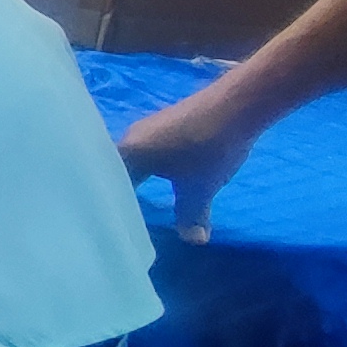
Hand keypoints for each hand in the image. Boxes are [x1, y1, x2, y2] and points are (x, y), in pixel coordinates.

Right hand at [113, 92, 258, 243]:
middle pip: (116, 173)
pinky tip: (157, 179)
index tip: (110, 228)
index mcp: (127, 153)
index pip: (108, 187)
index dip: (110, 208)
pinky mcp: (165, 125)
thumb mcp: (200, 189)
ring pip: (133, 161)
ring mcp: (147, 129)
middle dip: (119, 195)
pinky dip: (148, 169)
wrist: (238, 105)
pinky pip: (146, 153)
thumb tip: (192, 240)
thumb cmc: (209, 148)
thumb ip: (190, 215)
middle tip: (118, 220)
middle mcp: (129, 138)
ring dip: (134, 180)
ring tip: (134, 203)